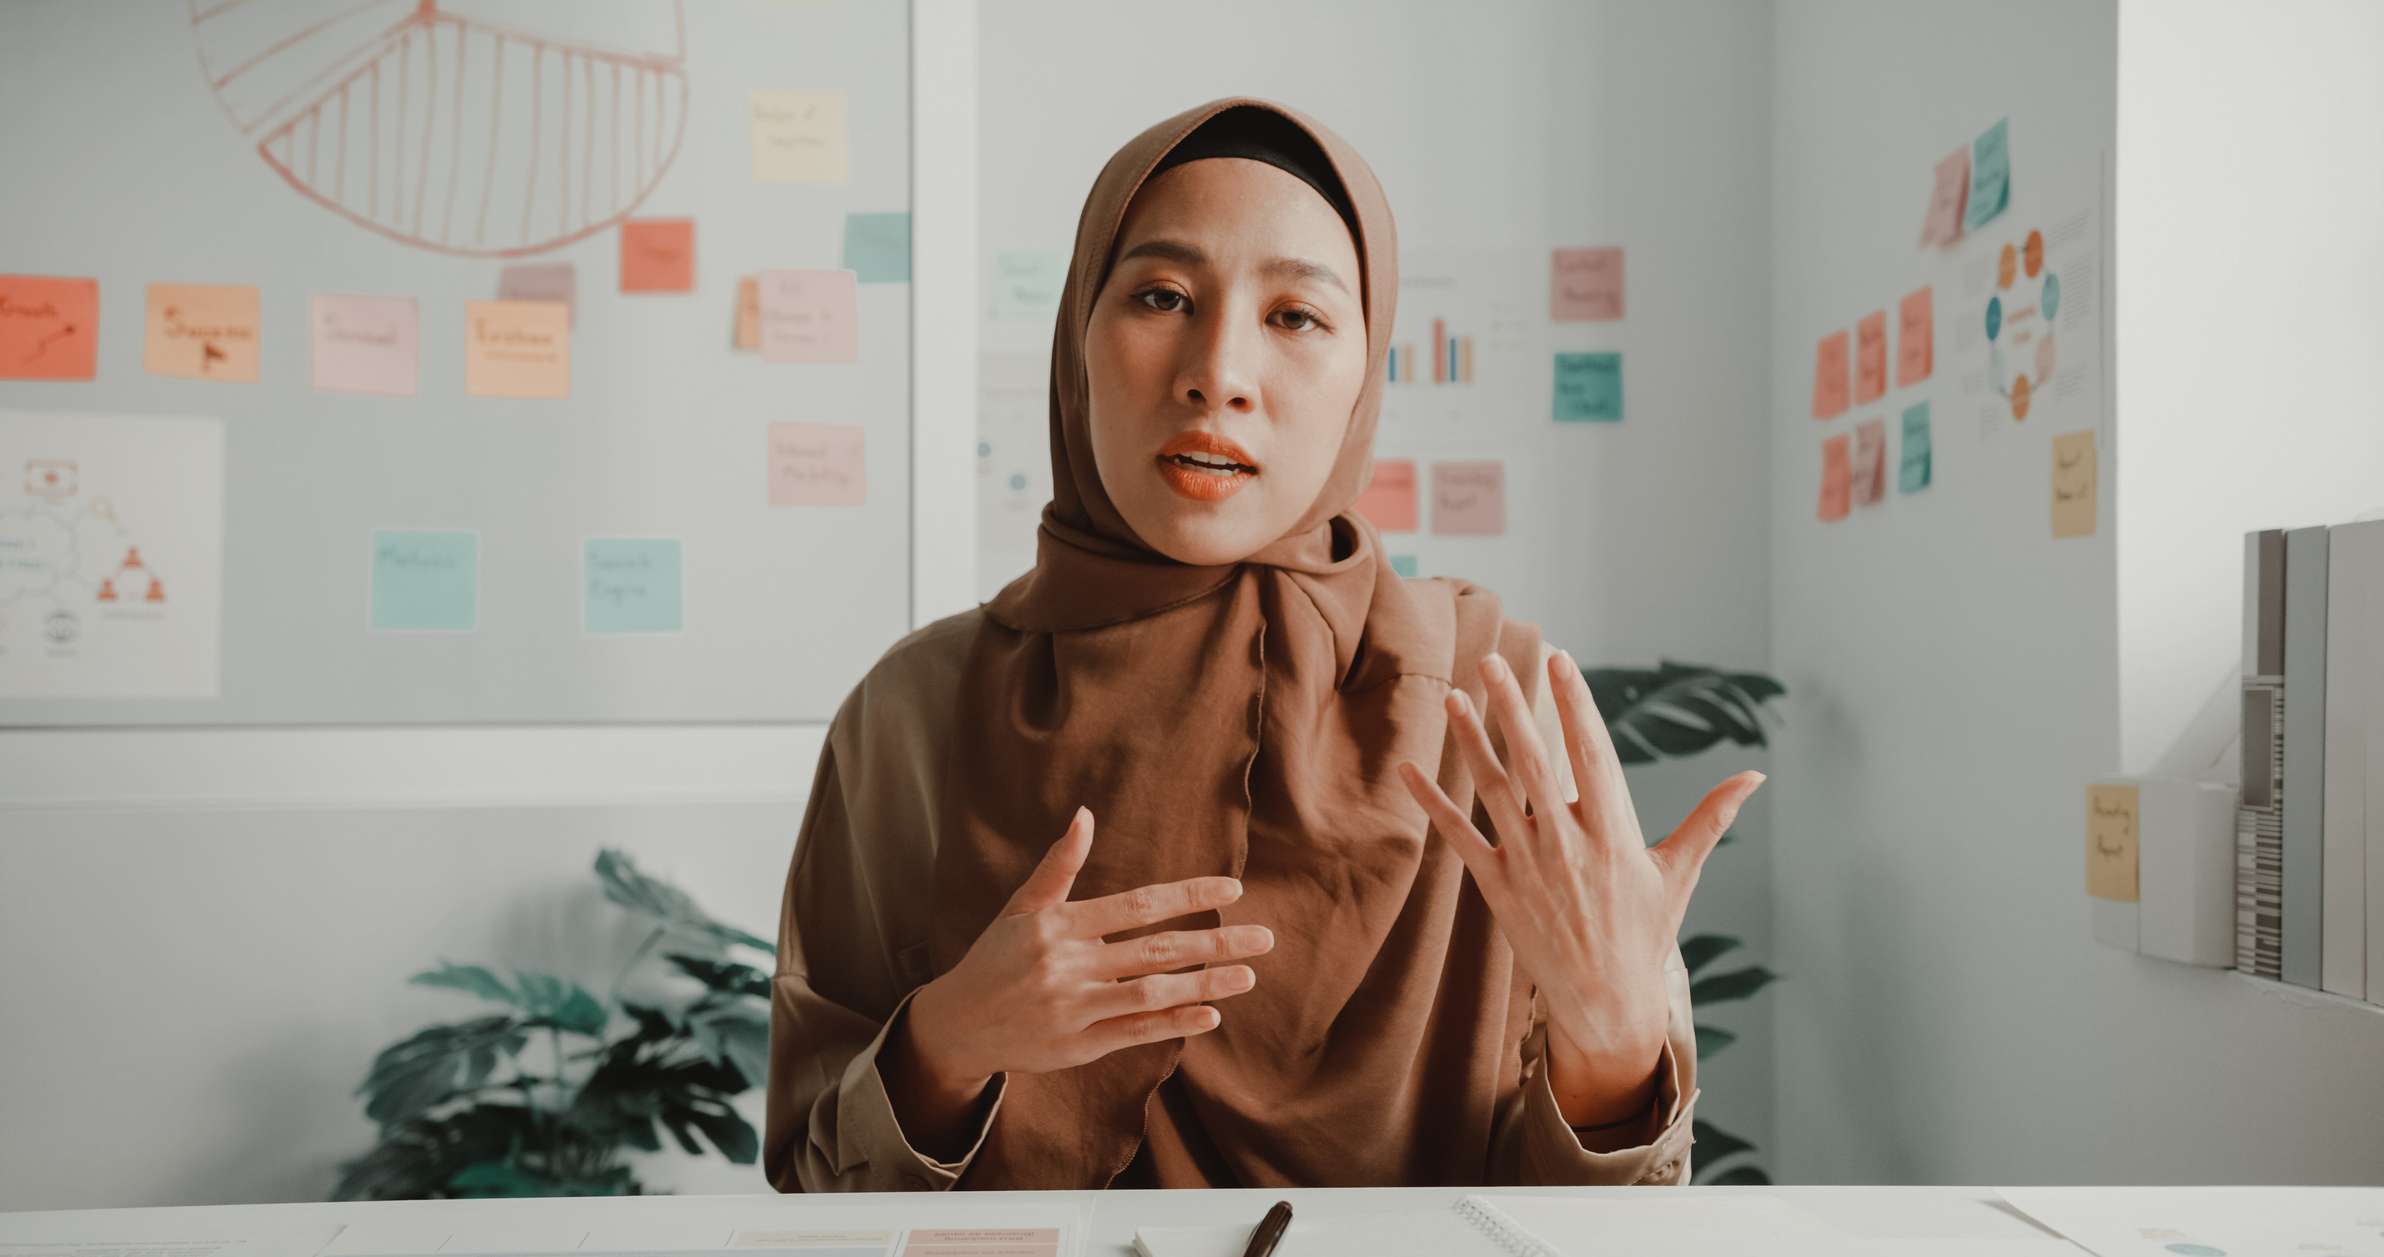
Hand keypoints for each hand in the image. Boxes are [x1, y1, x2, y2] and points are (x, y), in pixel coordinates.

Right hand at [882, 807, 1274, 1156]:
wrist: (957, 1024)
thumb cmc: (995, 958)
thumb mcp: (1022, 907)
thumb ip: (1059, 865)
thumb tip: (1084, 815)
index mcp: (1060, 926)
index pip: (1136, 906)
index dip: (1187, 896)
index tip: (1232, 889)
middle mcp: (1069, 967)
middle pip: (1155, 951)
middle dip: (1214, 943)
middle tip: (1264, 937)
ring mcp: (1075, 1009)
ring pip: (1151, 995)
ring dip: (1204, 985)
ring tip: (1247, 976)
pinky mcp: (1078, 1046)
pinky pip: (1134, 1034)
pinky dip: (1174, 1025)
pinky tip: (1211, 1015)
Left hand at [1397, 651, 1763, 1136]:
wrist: (1605, 1002)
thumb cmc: (1646, 933)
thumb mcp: (1679, 873)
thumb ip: (1710, 818)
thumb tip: (1754, 775)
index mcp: (1615, 833)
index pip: (1592, 754)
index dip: (1575, 705)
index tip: (1561, 661)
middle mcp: (1568, 844)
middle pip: (1534, 762)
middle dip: (1512, 707)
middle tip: (1492, 659)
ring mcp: (1529, 866)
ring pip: (1494, 791)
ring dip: (1471, 742)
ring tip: (1455, 697)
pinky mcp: (1497, 888)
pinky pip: (1459, 837)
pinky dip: (1433, 803)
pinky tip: (1409, 769)